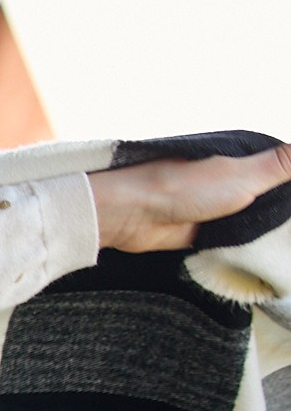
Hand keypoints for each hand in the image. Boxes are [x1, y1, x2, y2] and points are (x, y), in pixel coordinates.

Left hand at [89, 143, 290, 252]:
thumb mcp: (244, 173)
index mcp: (243, 159)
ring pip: (259, 217)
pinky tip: (272, 251)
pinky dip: (253, 242)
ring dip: (272, 227)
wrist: (134, 216)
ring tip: (290, 240)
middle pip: (275, 194)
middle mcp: (233, 179)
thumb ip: (281, 162)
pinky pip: (239, 237)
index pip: (285, 166)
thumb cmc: (183, 188)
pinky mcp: (208, 230)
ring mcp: (220, 206)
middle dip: (286, 206)